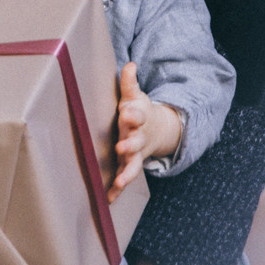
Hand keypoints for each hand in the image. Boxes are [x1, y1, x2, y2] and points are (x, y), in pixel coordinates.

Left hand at [110, 64, 181, 200]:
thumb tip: (130, 64)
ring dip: (126, 174)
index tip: (127, 113)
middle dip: (129, 145)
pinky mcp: (129, 165)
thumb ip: (129, 83)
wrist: (156, 131)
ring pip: (133, 165)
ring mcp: (135, 153)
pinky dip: (117, 190)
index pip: (137, 115)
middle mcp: (138, 137)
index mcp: (138, 118)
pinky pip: (124, 178)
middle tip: (121, 147)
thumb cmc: (137, 110)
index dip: (133, 115)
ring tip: (120, 182)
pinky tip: (108, 200)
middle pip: (136, 142)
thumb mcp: (133, 96)